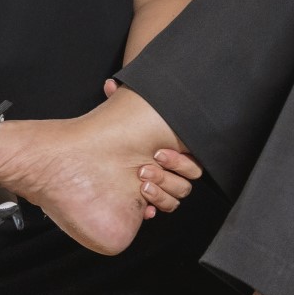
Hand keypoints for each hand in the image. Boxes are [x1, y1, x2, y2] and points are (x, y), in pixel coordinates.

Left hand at [103, 79, 202, 217]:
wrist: (102, 152)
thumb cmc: (119, 128)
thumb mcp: (121, 112)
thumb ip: (118, 98)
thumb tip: (109, 85)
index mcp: (172, 148)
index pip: (191, 160)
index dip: (179, 160)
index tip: (158, 153)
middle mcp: (169, 168)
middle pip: (185, 181)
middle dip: (168, 175)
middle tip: (144, 168)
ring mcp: (160, 185)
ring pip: (175, 197)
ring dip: (161, 194)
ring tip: (141, 185)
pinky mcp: (149, 199)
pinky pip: (160, 210)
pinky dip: (154, 209)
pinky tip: (144, 208)